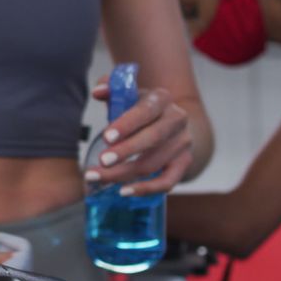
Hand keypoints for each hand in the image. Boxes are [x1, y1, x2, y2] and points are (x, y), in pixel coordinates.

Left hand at [87, 75, 193, 195]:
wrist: (169, 123)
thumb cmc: (139, 109)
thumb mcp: (126, 94)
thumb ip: (111, 89)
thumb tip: (98, 92)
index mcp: (161, 98)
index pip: (146, 110)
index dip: (127, 124)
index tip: (106, 137)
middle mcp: (177, 119)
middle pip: (152, 138)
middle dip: (125, 152)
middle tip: (101, 162)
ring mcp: (183, 143)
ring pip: (153, 163)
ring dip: (123, 174)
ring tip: (96, 177)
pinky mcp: (184, 163)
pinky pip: (167, 182)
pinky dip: (146, 189)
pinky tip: (123, 192)